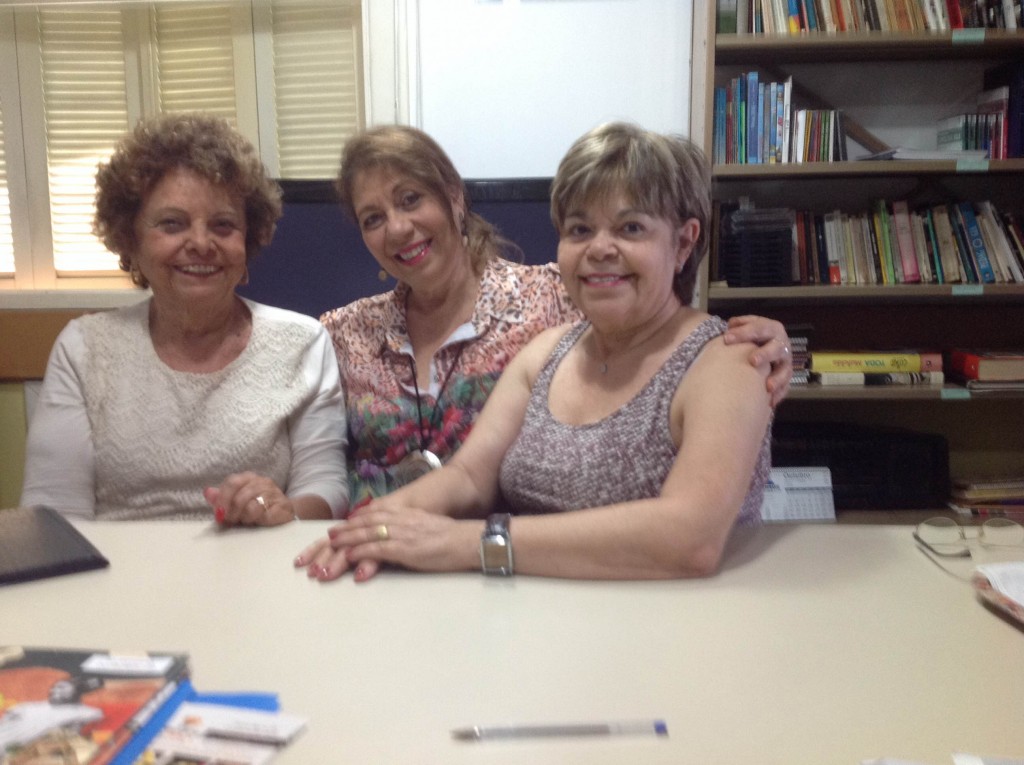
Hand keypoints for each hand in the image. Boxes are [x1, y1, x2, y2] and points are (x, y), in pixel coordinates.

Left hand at [204, 472, 295, 526]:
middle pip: (240, 497)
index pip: (232, 483)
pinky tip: (260, 522)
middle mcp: (262, 482)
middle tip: (232, 521)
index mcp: (248, 477)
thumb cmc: (257, 505)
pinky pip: (265, 515)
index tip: (219, 514)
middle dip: (232, 512)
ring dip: (246, 518)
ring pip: (252, 507)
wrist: (284, 511)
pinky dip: (259, 521)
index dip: (222, 500)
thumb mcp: (236, 501)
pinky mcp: (283, 506)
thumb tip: (207, 492)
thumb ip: (221, 498)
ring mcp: (274, 493)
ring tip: (248, 521)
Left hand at [293, 508, 479, 582]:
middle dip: (338, 536)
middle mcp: (398, 520)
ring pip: (364, 536)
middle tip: (320, 543)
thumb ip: (406, 530)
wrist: (468, 540)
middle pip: (361, 525)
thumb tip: (392, 540)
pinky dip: (361, 552)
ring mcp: (400, 533)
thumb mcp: (424, 528)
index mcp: (402, 515)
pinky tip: (349, 557)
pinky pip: (378, 548)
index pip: (369, 517)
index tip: (334, 531)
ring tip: (325, 552)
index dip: (350, 525)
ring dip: (343, 545)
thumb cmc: (450, 538)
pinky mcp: (405, 548)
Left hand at [723, 315, 792, 407]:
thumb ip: (738, 325)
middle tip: (752, 361)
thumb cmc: (752, 335)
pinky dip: (778, 395)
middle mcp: (781, 345)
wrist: (764, 345)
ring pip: (785, 370)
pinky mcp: (786, 378)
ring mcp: (785, 362)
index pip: (759, 328)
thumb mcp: (746, 326)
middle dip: (765, 354)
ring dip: (777, 378)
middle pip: (776, 348)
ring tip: (767, 387)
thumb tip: (730, 325)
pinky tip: (770, 403)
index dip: (744, 333)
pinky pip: (785, 387)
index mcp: (771, 328)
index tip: (727, 338)